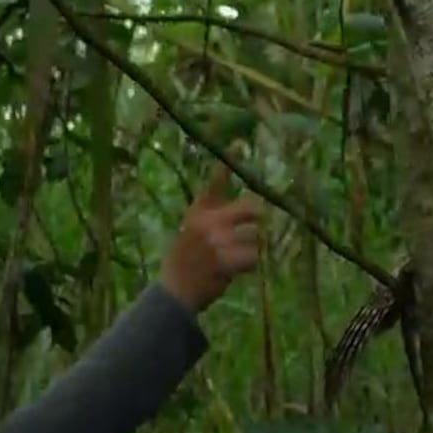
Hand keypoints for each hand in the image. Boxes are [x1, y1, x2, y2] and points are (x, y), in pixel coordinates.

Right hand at [159, 168, 261, 311]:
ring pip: (256, 237)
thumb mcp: (194, 227)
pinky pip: (253, 258)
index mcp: (199, 211)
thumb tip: (242, 197)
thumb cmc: (188, 257)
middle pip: (252, 208)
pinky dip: (249, 266)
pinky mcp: (224, 260)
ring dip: (250, 250)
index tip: (239, 143)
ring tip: (233, 258)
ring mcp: (216, 241)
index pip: (215, 183)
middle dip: (257, 218)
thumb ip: (215, 210)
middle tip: (252, 229)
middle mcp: (208, 221)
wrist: (175, 289)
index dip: (228, 164)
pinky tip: (235, 271)